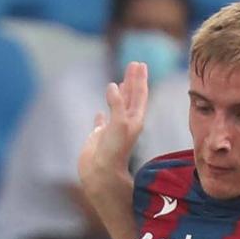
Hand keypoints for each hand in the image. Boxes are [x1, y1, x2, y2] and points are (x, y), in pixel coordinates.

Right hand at [77, 60, 147, 191]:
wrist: (101, 174)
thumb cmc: (114, 151)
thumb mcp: (119, 124)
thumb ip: (117, 104)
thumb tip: (113, 85)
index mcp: (134, 120)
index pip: (139, 95)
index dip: (140, 79)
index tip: (140, 63)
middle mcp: (125, 123)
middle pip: (131, 97)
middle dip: (132, 81)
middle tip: (134, 64)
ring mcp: (112, 130)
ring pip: (117, 107)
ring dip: (119, 94)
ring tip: (119, 81)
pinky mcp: (99, 137)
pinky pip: (101, 122)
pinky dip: (102, 114)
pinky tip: (100, 110)